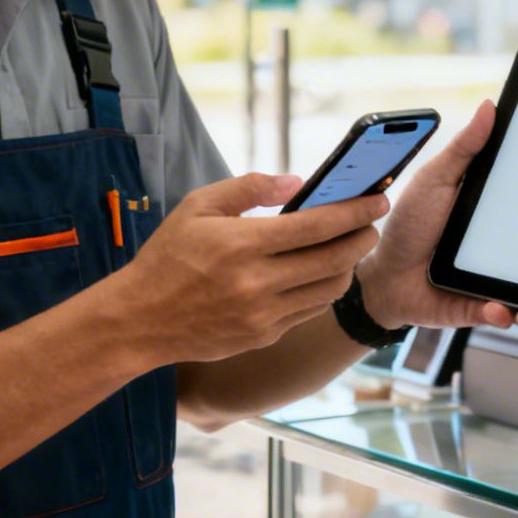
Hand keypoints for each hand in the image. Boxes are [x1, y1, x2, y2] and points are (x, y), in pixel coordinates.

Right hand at [121, 172, 384, 363]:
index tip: (378, 200)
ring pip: (329, 289)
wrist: (139, 320)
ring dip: (347, 266)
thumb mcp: (198, 206)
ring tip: (349, 247)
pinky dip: (322, 289)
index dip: (355, 212)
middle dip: (363, 238)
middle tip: (372, 223)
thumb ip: (249, 188)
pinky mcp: (263, 336)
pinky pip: (308, 310)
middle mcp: (258, 283)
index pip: (318, 226)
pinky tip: (319, 273)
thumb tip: (297, 182)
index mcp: (242, 244)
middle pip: (335, 260)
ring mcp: (263, 315)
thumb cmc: (167, 257)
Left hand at [355, 101, 517, 333]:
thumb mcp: (436, 180)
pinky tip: (500, 309)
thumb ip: (463, 150)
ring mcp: (496, 280)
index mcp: (498, 214)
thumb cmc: (409, 223)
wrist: (383, 276)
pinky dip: (507, 315)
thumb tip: (489, 107)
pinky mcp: (481, 306)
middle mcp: (505, 249)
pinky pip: (504, 315)